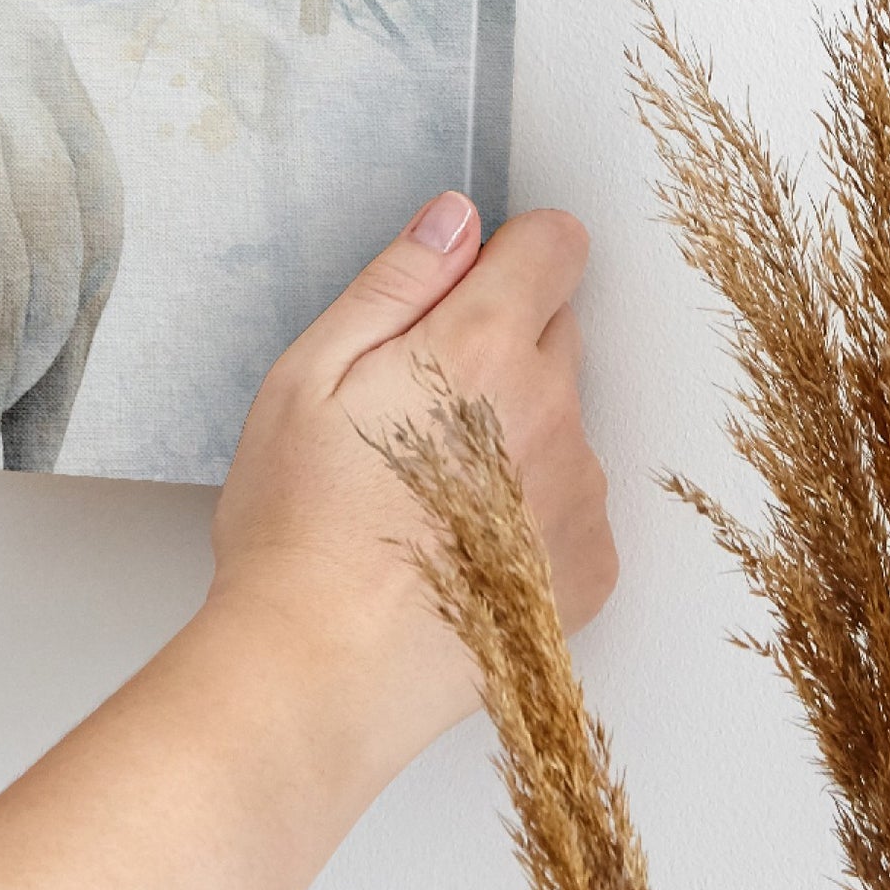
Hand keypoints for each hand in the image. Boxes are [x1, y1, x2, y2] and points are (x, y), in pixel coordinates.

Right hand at [208, 195, 616, 777]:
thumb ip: (395, 283)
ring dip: (514, 429)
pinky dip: (528, 508)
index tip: (460, 291)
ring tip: (425, 490)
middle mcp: (554, 412)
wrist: (322, 671)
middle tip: (412, 406)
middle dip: (498, 343)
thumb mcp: (309, 374)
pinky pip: (571, 501)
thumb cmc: (298, 523)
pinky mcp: (590, 568)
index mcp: (483, 348)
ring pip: (561, 418)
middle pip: (558, 330)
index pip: (556, 245)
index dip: (507, 253)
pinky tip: (458, 543)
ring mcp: (580, 495)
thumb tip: (456, 218)